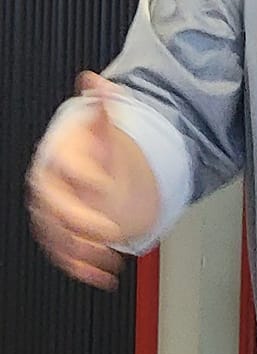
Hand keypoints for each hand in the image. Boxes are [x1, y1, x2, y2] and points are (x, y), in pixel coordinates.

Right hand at [26, 72, 159, 291]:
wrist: (88, 170)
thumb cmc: (91, 150)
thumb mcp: (102, 128)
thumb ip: (104, 106)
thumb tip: (97, 80)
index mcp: (57, 162)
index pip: (67, 170)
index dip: (86, 178)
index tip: (107, 185)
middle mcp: (51, 191)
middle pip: (58, 209)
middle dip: (82, 221)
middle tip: (107, 228)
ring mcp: (55, 216)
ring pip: (59, 236)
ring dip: (82, 250)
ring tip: (106, 256)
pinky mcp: (62, 237)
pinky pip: (66, 255)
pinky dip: (83, 269)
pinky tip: (103, 273)